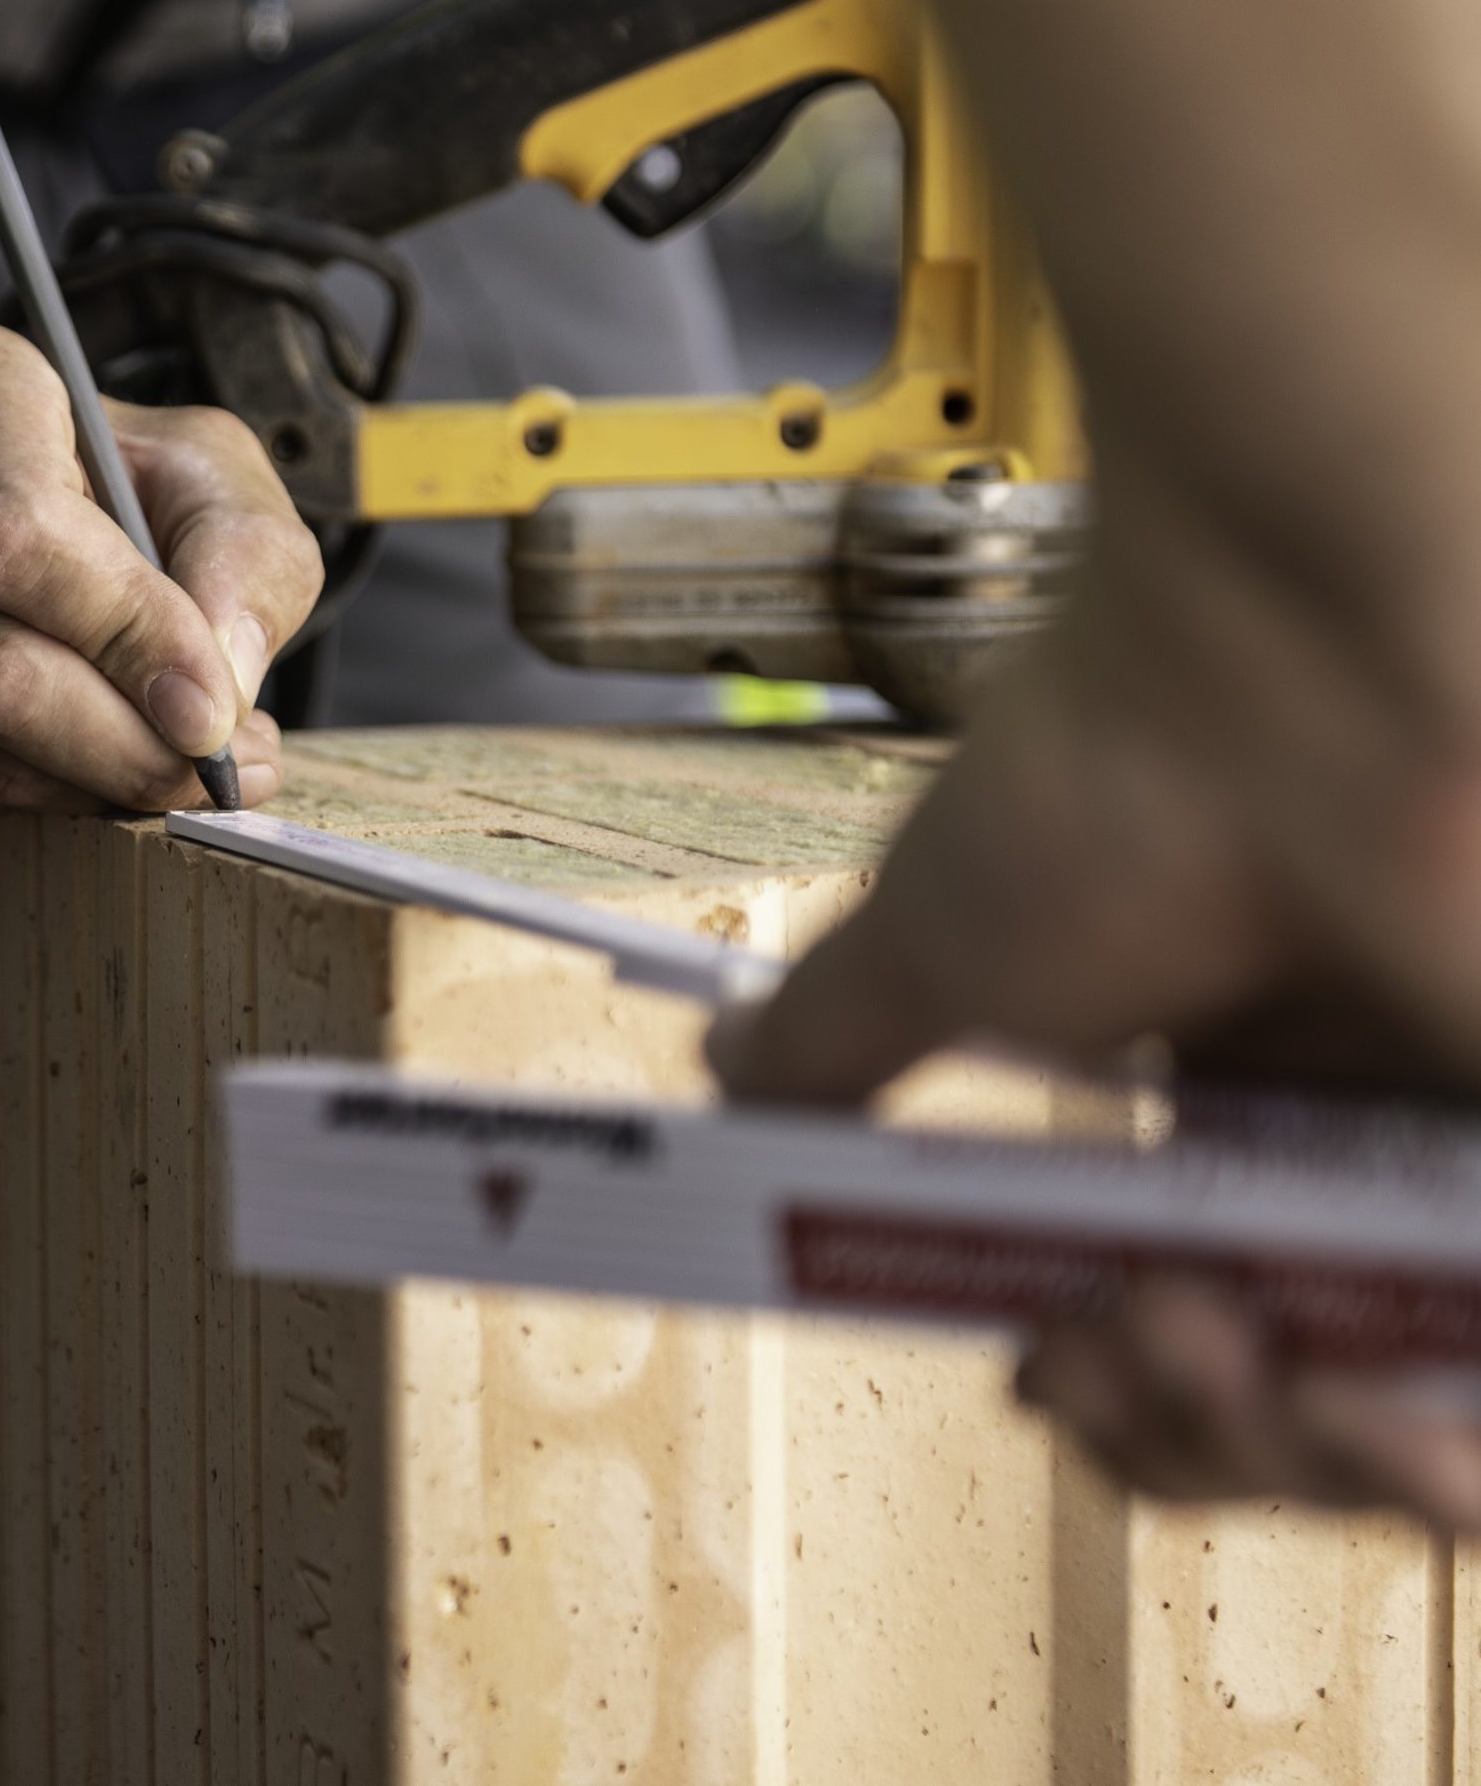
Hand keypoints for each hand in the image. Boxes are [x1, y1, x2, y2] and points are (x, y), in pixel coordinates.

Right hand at [0, 322, 320, 822]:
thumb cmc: (98, 481)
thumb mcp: (205, 474)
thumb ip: (244, 559)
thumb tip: (220, 688)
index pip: (15, 535)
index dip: (126, 638)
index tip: (214, 712)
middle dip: (124, 746)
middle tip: (211, 774)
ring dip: (86, 784)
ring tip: (155, 756)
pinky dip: (20, 803)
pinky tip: (58, 754)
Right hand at [709, 510, 1480, 1523]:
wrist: (1309, 664)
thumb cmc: (1129, 765)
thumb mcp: (932, 941)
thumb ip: (829, 1040)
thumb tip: (722, 1071)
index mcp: (1221, 1098)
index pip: (1172, 1325)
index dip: (1107, 1391)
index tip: (1049, 1368)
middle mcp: (1356, 1140)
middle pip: (1278, 1411)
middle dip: (1181, 1437)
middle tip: (1125, 1352)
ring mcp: (1459, 1164)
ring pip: (1402, 1433)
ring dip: (1289, 1454)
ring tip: (1228, 1355)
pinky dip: (1435, 1465)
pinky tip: (1374, 1421)